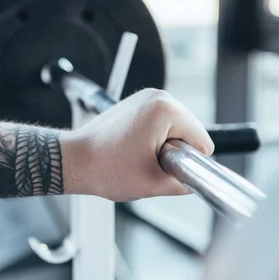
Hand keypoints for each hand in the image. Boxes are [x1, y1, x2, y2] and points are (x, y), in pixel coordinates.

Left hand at [61, 89, 213, 201]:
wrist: (75, 160)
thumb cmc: (106, 168)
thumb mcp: (154, 183)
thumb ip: (185, 182)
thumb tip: (198, 179)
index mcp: (166, 109)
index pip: (202, 141)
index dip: (189, 163)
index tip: (162, 167)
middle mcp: (158, 96)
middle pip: (190, 132)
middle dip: (176, 152)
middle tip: (147, 163)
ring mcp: (147, 96)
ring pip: (176, 129)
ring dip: (165, 146)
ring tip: (139, 156)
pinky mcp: (138, 102)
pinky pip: (162, 124)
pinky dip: (155, 138)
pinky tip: (135, 148)